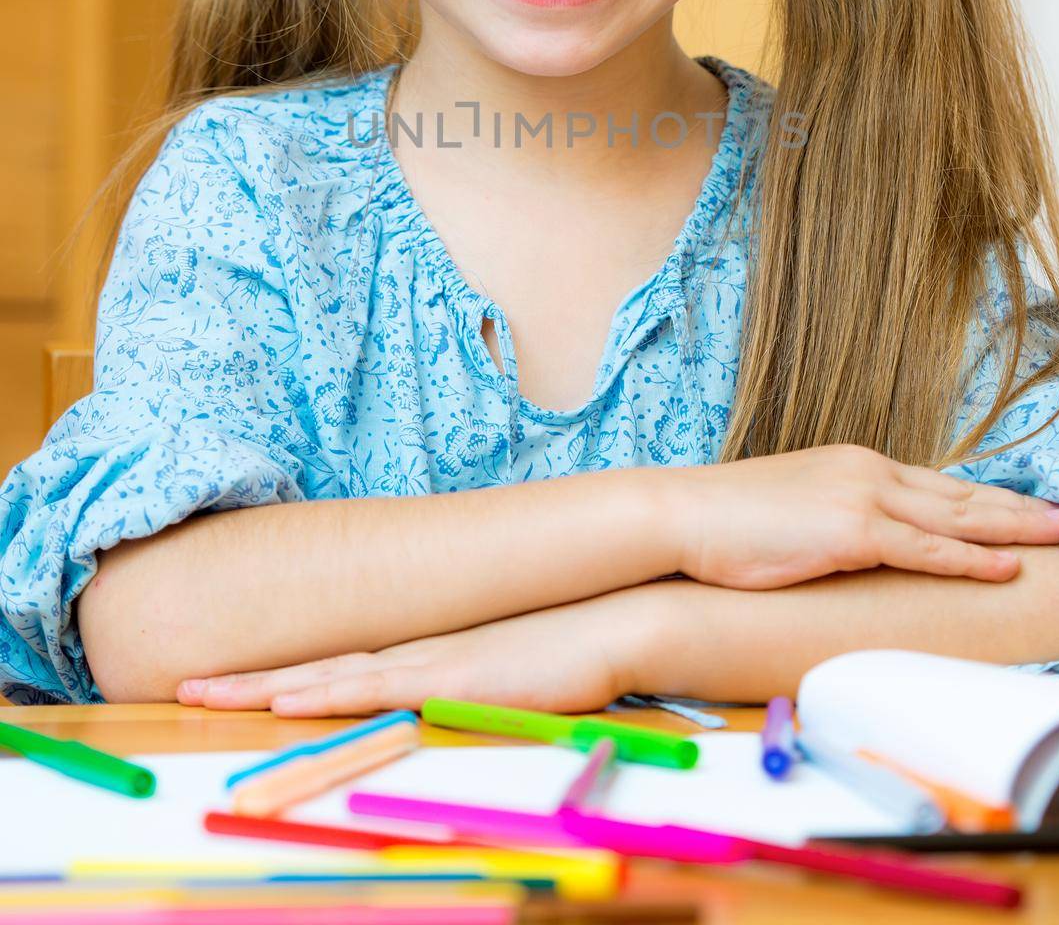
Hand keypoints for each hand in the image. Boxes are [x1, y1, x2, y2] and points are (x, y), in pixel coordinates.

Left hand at [175, 589, 652, 716]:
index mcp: (419, 655)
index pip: (333, 665)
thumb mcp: (500, 674)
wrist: (613, 622)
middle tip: (184, 685)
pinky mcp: (448, 679)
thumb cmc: (563, 651)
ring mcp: (427, 663)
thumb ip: (462, 685)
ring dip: (266, 687)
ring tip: (206, 693)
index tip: (224, 682)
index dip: (275, 676)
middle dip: (247, 680)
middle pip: (314, 668)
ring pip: (328, 675)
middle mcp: (412, 654)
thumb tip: (434, 698)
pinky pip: (374, 688)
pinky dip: (325, 693)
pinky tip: (287, 698)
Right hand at [673, 445, 1058, 589]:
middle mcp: (866, 470)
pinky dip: (971, 557)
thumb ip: (833, 514)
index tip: (1019, 505)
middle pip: (957, 492)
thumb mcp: (793, 506)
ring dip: (1012, 526)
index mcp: (853, 463)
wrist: (682, 514)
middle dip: (1015, 506)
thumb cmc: (726, 520)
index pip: (933, 482)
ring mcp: (862, 498)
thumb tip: (854, 539)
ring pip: (955, 514)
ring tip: (1056, 533)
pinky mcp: (853, 531)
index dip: (982, 497)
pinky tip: (1006, 565)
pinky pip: (926, 548)